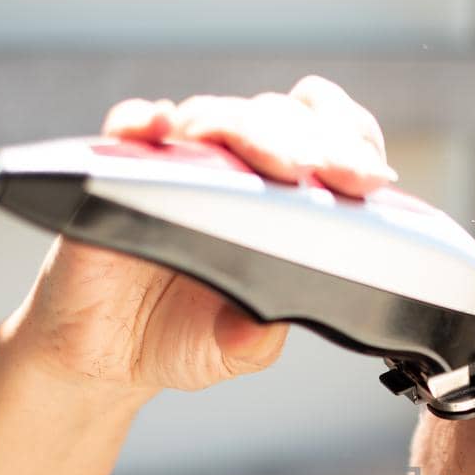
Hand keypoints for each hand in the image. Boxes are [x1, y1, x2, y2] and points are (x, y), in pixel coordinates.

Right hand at [0, 76, 398, 395]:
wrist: (105, 356)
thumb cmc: (181, 337)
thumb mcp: (238, 351)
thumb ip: (261, 337)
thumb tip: (269, 320)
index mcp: (278, 202)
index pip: (325, 146)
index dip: (350, 148)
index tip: (369, 178)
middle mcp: (233, 173)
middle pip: (279, 121)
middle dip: (316, 143)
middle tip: (339, 174)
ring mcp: (179, 166)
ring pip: (218, 117)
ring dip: (250, 131)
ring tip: (280, 164)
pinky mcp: (119, 170)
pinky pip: (131, 128)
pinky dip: (146, 120)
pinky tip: (164, 126)